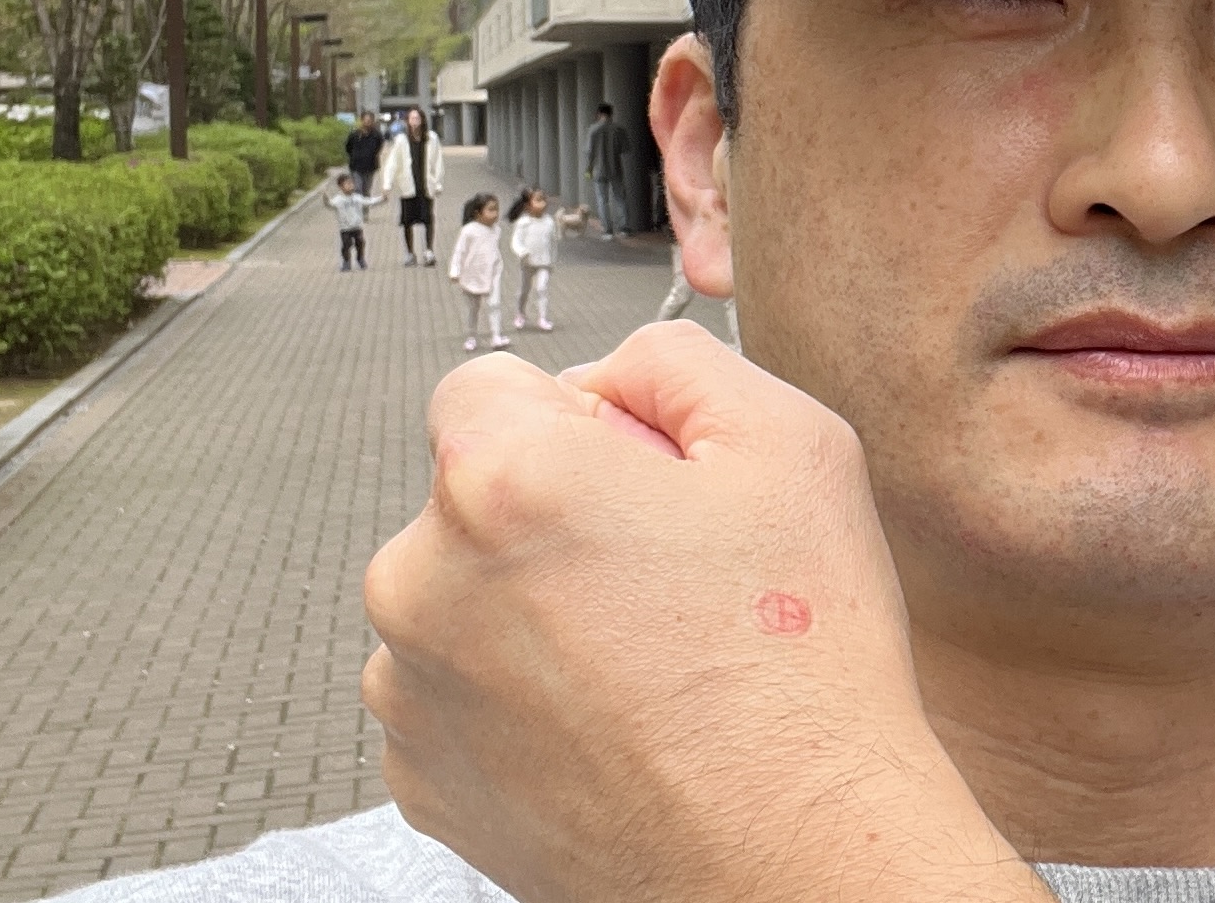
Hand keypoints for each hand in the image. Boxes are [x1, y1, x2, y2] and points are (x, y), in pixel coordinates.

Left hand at [361, 321, 1050, 902]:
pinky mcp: (424, 780)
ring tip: (654, 660)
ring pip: (464, 596)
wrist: (792, 857)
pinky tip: (619, 720)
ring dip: (533, 607)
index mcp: (500, 482)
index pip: (488, 383)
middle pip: (474, 493)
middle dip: (557, 512)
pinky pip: (460, 692)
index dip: (582, 417)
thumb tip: (615, 373)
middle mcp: (422, 584)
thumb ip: (678, 361)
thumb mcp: (795, 443)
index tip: (644, 476)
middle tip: (670, 576)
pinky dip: (523, 697)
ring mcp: (412, 693)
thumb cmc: (802, 675)